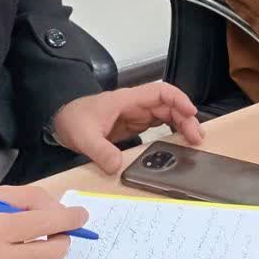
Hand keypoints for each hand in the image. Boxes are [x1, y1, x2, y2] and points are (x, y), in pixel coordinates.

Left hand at [51, 81, 203, 173]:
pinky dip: (171, 130)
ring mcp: (135, 114)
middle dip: (185, 117)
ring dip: (181, 123)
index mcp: (128, 99)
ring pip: (166, 114)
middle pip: (168, 105)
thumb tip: (118, 167)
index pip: (160, 92)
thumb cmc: (74, 120)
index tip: (191, 112)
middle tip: (197, 137)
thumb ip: (100, 151)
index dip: (178, 99)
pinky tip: (178, 141)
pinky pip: (158, 124)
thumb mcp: (84, 136)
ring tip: (194, 140)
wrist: (62, 121)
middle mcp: (136, 104)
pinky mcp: (133, 125)